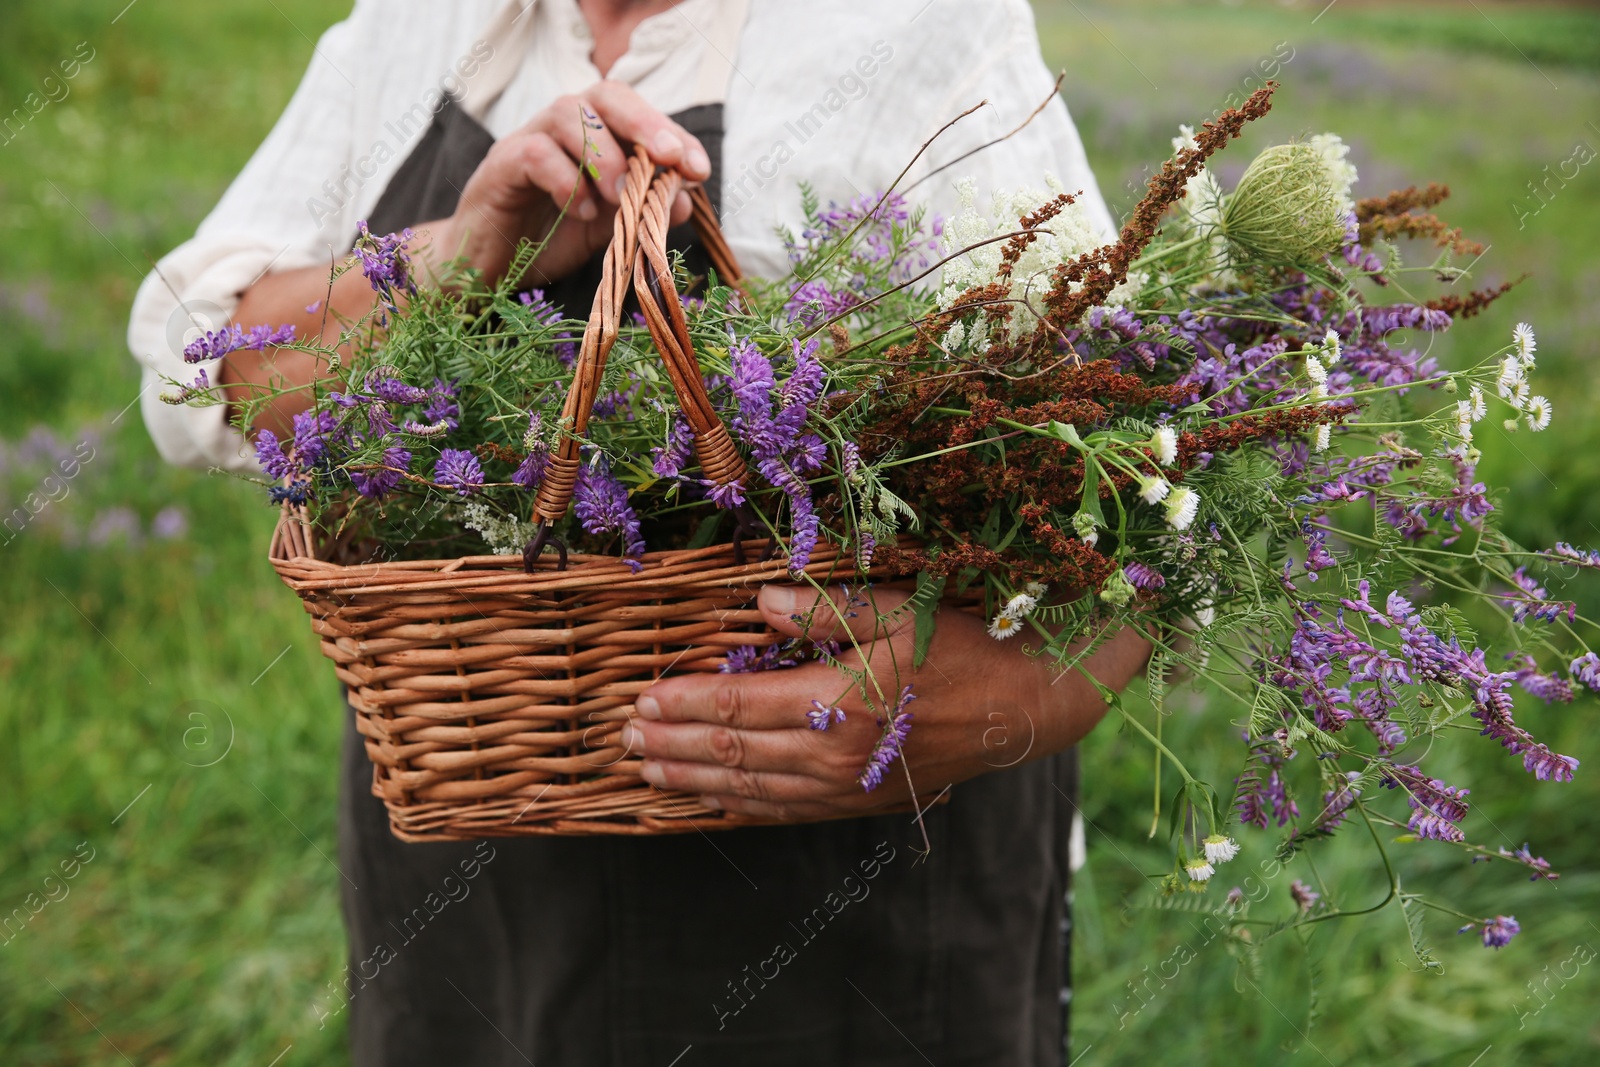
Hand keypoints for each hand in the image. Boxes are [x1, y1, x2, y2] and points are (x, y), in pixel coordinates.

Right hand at [417, 80, 710, 286]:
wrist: (486, 269)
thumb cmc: (547, 240)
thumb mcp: (607, 229)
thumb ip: (642, 211)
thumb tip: (685, 198)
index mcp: (592, 137)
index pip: (635, 114)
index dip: (672, 134)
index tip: (699, 169)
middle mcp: (560, 129)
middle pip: (603, 96)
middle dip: (645, 123)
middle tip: (670, 158)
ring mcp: (527, 141)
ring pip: (567, 114)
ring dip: (605, 155)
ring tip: (620, 198)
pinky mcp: (499, 167)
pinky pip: (533, 153)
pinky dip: (565, 180)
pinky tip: (581, 212)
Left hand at [625, 584, 1152, 821]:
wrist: (1025, 708)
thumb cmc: (962, 647)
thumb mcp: (897, 610)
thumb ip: (823, 608)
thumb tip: (757, 602)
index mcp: (839, 701)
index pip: (739, 705)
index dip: (685, 704)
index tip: (643, 700)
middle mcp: (834, 754)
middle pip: (733, 753)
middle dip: (674, 745)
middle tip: (626, 740)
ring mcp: (846, 787)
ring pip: (750, 790)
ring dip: (694, 779)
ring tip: (650, 771)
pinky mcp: (860, 803)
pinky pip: (784, 811)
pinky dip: (739, 806)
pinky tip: (709, 799)